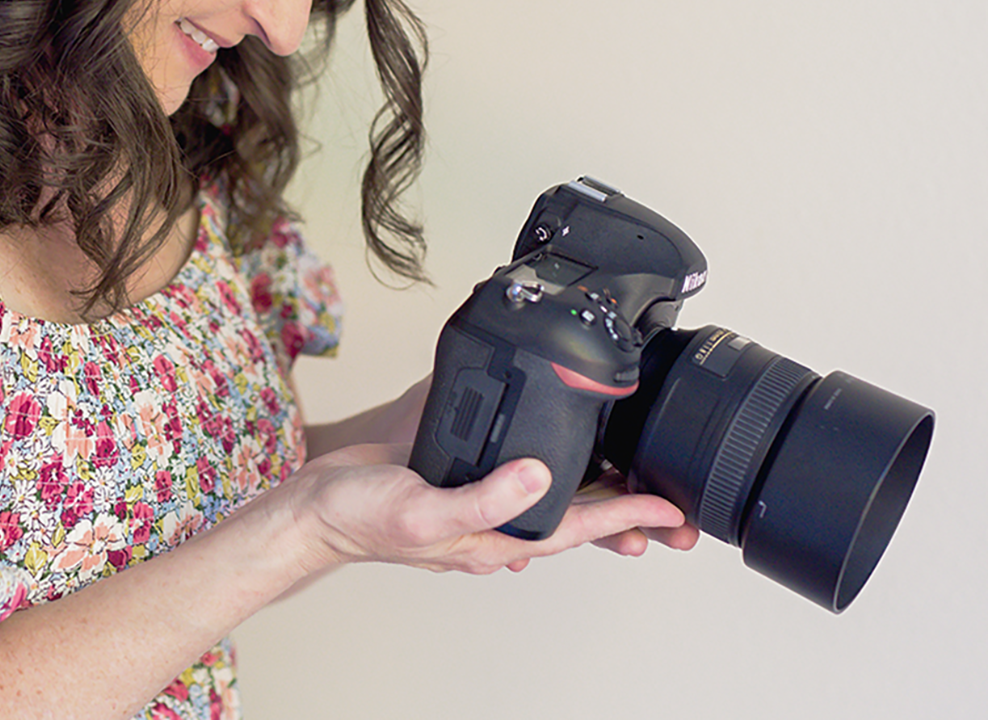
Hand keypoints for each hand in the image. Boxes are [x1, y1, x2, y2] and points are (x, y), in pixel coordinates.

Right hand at [284, 443, 692, 576]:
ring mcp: (483, 505)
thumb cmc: (364, 517)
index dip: (629, 517)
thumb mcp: (425, 511)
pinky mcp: (466, 479)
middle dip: (629, 516)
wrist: (321, 505)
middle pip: (579, 522)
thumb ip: (484, 499)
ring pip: (557, 501)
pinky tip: (562, 457)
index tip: (671, 510)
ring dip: (599, 493)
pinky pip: (524, 476)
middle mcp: (497, 525)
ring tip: (636, 483)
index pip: (578, 528)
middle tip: (674, 510)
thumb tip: (540, 477)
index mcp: (495, 538)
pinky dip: (556, 469)